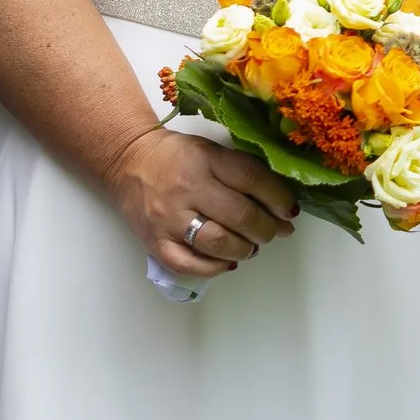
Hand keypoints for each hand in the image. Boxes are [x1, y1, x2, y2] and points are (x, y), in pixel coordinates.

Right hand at [103, 128, 297, 279]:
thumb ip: (244, 174)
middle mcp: (189, 189)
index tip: (291, 210)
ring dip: (245, 249)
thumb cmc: (178, 156)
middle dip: (267, 229)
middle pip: (241, 216)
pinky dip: (215, 268)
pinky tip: (228, 261)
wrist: (128, 161)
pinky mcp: (155, 241)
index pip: (253, 180)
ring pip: (218, 243)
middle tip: (273, 231)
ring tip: (251, 246)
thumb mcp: (213, 151)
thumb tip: (281, 207)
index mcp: (207, 160)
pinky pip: (189, 265)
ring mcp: (169, 218)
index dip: (279, 199)